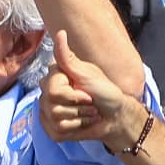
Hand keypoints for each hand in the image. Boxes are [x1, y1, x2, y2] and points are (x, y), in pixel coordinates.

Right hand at [40, 30, 153, 156]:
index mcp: (55, 78)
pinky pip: (56, 132)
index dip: (73, 96)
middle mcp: (48, 94)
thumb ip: (67, 57)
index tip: (88, 93)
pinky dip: (75, 130)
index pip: (51, 90)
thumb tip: (61, 32)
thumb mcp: (88, 73)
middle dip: (78, 108)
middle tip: (91, 104)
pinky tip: (83, 124)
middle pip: (52, 106)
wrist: (116, 116)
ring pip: (56, 120)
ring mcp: (49, 112)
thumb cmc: (106, 92)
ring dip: (80, 119)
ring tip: (90, 114)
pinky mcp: (53, 129)